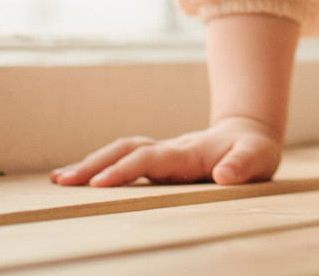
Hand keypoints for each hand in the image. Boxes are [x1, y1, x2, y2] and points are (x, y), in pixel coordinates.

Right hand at [49, 116, 282, 186]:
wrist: (249, 135)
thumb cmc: (254, 151)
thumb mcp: (258, 158)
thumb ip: (243, 166)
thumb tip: (223, 176)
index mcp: (188, 152)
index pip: (150, 158)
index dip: (125, 170)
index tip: (99, 183)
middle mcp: (169, 149)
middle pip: (125, 150)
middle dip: (94, 164)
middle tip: (64, 182)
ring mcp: (162, 152)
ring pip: (120, 152)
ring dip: (91, 163)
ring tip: (60, 180)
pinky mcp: (158, 159)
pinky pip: (123, 159)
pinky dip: (99, 165)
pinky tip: (77, 178)